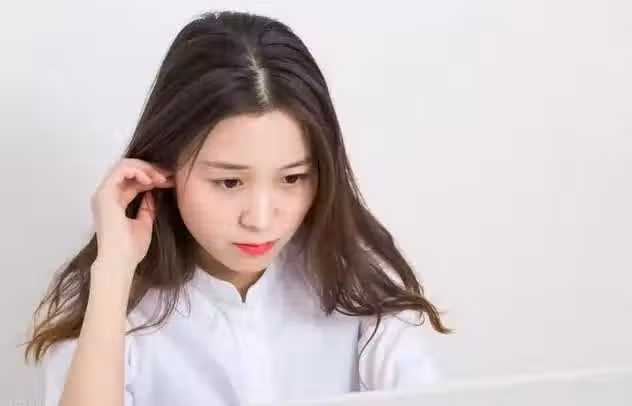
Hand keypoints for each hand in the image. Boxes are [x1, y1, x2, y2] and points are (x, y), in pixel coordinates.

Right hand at [90, 158, 173, 281]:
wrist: (121, 262)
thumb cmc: (131, 249)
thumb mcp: (144, 223)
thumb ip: (146, 208)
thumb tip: (153, 193)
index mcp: (114, 202)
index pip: (132, 182)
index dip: (151, 178)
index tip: (170, 180)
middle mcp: (106, 196)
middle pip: (128, 170)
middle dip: (150, 169)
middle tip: (169, 175)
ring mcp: (103, 194)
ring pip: (124, 166)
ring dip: (146, 169)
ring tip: (162, 177)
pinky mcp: (104, 194)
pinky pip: (121, 171)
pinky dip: (137, 170)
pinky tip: (151, 179)